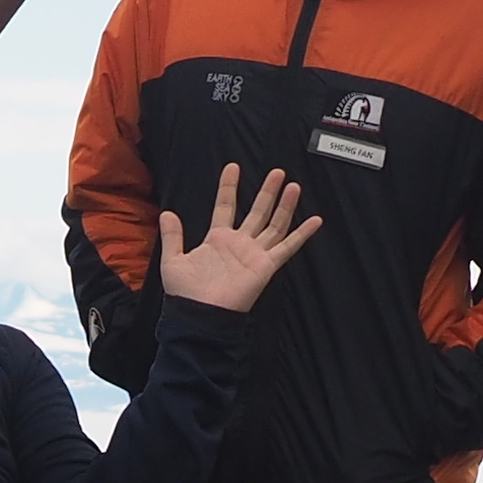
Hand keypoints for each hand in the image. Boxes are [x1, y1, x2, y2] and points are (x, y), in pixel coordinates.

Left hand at [155, 160, 319, 310]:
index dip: (228, 187)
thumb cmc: (185, 293)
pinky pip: (287, 247)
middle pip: (257, 212)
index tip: (233, 167)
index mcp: (217, 240)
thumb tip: (167, 213)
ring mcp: (255, 254)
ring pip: (274, 224)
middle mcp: (239, 244)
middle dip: (267, 192)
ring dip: (284, 206)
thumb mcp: (173, 260)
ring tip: (293, 186)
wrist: (199, 315)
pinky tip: (315, 220)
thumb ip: (173, 236)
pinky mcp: (266, 265)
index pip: (225, 206)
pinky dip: (302, 235)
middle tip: (277, 172)